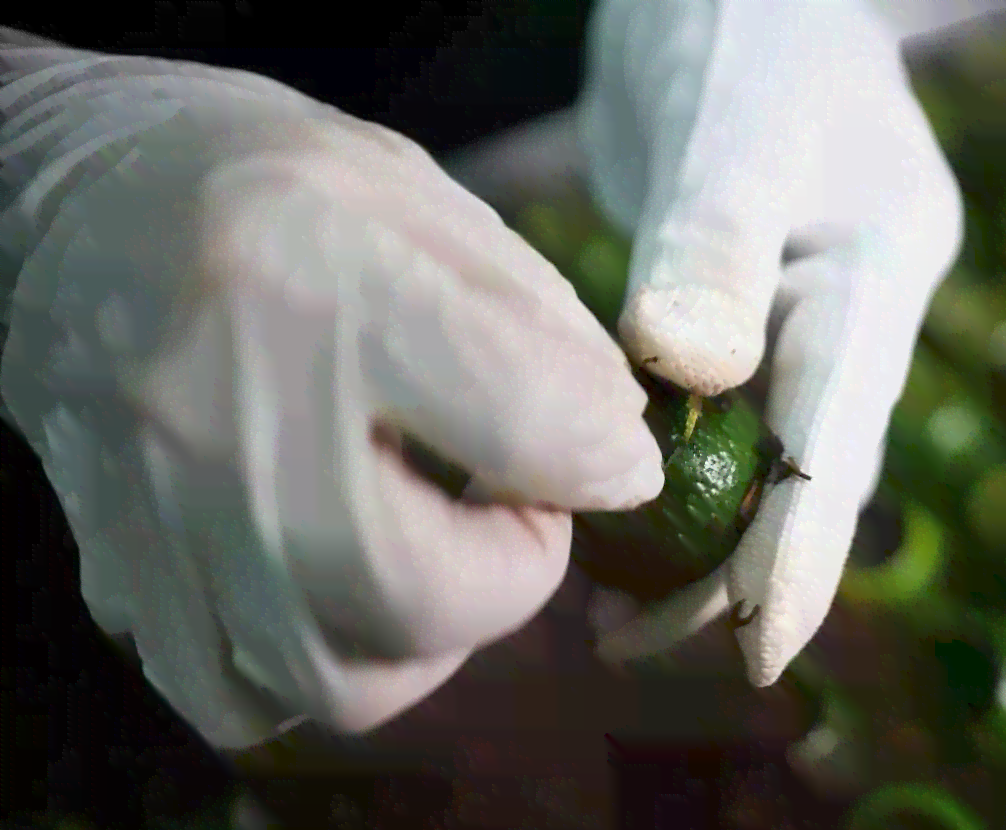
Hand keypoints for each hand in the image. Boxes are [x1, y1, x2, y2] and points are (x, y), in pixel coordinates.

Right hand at [0, 40, 661, 747]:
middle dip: (518, 569)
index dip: (605, 454)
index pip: (525, 421)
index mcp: (311, 279)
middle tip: (519, 500)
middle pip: (423, 597)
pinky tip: (340, 580)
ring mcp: (157, 516)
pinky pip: (247, 696)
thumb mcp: (418, 196)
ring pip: (340, 680)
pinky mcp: (121, 575)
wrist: (63, 203)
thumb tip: (614, 452)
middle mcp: (221, 416)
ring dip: (429, 630)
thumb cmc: (255, 182)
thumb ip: (537, 323)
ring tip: (433, 540)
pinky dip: (327, 660)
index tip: (609, 453)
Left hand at [575, 0, 1005, 686]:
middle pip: (794, 479)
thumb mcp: (736, 129)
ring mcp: (780, 320)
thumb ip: (717, 245)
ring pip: (743, 460)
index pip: (839, 446)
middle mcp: (837, 322)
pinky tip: (589, 514)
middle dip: (728, 578)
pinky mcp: (720, 312)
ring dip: (683, 543)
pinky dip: (646, 475)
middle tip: (631, 649)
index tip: (757, 653)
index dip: (801, 559)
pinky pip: (694, 415)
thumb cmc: (747, 29)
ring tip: (604, 619)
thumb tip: (688, 369)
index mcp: (872, 285)